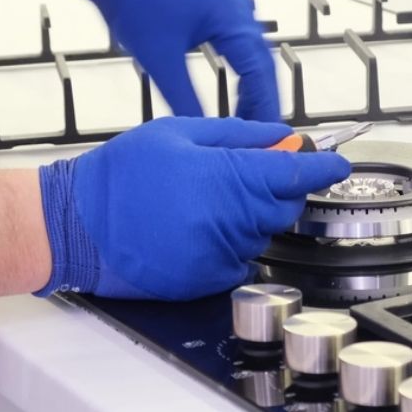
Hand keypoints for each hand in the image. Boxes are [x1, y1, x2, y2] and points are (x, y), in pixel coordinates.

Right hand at [36, 117, 350, 299]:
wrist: (75, 224)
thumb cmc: (121, 176)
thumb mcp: (180, 133)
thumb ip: (241, 135)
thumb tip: (283, 136)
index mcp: (230, 177)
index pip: (298, 172)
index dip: (323, 167)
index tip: (337, 164)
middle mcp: (234, 220)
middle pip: (287, 206)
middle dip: (280, 189)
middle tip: (246, 175)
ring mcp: (223, 253)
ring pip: (264, 232)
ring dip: (251, 216)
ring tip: (204, 201)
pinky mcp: (210, 279)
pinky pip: (242, 259)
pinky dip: (232, 243)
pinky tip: (198, 228)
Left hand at [54, 0, 279, 120]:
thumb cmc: (132, 2)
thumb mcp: (159, 60)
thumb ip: (184, 99)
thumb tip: (206, 130)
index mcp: (230, 14)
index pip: (259, 70)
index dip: (265, 104)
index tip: (268, 132)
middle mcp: (239, 5)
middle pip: (263, 62)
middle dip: (263, 99)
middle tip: (262, 133)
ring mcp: (235, 2)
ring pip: (255, 54)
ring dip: (254, 86)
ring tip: (249, 118)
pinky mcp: (225, 6)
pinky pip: (244, 43)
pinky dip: (244, 70)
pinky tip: (239, 91)